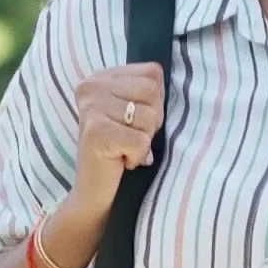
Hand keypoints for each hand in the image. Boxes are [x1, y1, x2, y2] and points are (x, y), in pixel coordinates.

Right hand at [47, 61, 168, 262]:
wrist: (95, 194)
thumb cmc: (120, 152)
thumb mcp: (132, 111)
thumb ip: (146, 91)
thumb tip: (175, 79)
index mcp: (101, 76)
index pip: (153, 73)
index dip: (155, 102)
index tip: (134, 122)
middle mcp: (92, 86)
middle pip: (153, 91)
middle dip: (152, 122)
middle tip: (129, 138)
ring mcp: (92, 108)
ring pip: (150, 116)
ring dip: (144, 140)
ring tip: (124, 149)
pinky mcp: (96, 132)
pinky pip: (141, 140)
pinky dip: (138, 156)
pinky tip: (121, 161)